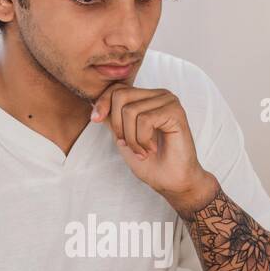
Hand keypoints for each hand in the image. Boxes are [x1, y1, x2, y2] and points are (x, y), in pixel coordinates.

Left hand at [91, 83, 213, 211]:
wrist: (172, 181)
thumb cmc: (151, 163)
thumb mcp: (122, 137)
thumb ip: (112, 118)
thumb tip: (95, 103)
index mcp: (148, 98)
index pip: (117, 89)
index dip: (102, 103)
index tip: (95, 119)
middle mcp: (159, 95)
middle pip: (120, 96)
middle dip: (117, 125)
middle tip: (128, 145)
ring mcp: (169, 101)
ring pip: (130, 111)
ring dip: (131, 138)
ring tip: (142, 151)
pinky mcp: (175, 112)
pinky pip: (144, 120)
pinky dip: (142, 140)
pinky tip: (151, 149)